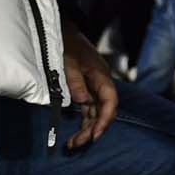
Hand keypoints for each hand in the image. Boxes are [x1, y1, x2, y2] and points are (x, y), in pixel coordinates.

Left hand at [61, 21, 117, 147]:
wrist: (64, 30)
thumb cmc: (67, 44)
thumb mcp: (68, 61)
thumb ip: (75, 80)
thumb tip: (82, 100)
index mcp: (100, 74)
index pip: (110, 100)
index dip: (105, 119)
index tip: (95, 134)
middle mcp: (100, 82)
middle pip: (103, 110)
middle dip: (93, 129)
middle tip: (77, 143)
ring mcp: (93, 86)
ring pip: (96, 112)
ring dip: (87, 128)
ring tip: (73, 144)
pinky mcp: (85, 88)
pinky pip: (88, 109)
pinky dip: (83, 121)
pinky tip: (76, 132)